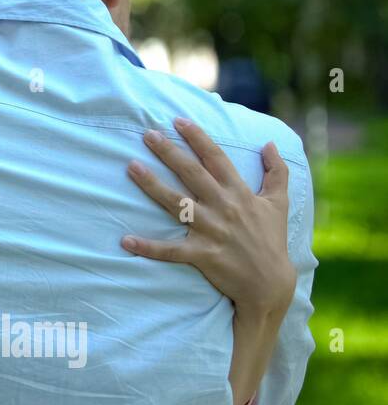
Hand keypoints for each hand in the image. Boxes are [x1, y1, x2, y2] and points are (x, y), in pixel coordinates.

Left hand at [121, 117, 295, 317]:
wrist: (271, 283)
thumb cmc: (272, 240)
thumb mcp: (279, 203)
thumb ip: (277, 172)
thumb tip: (270, 144)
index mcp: (239, 193)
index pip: (216, 158)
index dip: (197, 138)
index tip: (178, 120)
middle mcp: (224, 207)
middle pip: (192, 174)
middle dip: (169, 152)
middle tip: (148, 134)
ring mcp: (211, 231)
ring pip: (176, 204)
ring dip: (152, 185)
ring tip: (131, 167)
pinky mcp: (202, 255)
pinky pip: (170, 250)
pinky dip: (148, 247)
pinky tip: (125, 240)